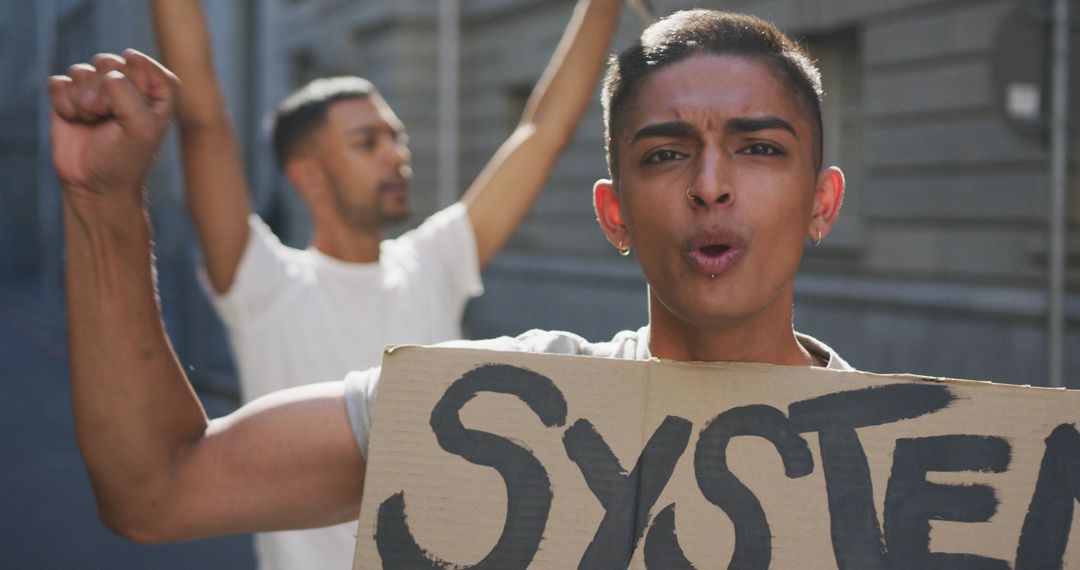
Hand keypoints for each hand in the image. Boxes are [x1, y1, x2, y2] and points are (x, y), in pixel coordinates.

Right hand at [48, 49, 177, 199]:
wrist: (94, 185)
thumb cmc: (126, 158)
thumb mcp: (141, 127)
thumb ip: (126, 91)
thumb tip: (101, 74)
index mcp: (158, 87)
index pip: (140, 64)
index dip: (132, 89)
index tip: (136, 114)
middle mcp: (128, 82)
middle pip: (108, 62)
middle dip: (105, 93)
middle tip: (111, 120)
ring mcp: (97, 87)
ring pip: (81, 71)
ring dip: (84, 102)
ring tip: (94, 123)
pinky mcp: (70, 95)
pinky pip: (59, 83)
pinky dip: (64, 105)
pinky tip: (75, 122)